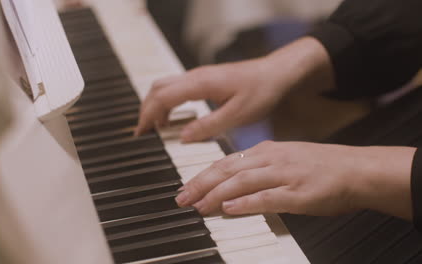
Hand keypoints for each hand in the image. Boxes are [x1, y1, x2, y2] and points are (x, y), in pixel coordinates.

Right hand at [135, 37, 333, 141]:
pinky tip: (172, 118)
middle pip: (158, 88)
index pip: (163, 97)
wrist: (277, 73)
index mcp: (200, 84)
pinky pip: (176, 88)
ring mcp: (199, 76)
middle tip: (143, 133)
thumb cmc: (261, 92)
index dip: (149, 115)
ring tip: (154, 128)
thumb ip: (209, 126)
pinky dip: (167, 102)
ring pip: (165, 86)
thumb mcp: (237, 115)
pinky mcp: (204, 80)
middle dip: (146, 110)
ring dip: (155, 105)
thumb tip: (183, 137)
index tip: (141, 133)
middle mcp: (195, 76)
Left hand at [176, 141, 414, 219]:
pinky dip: (247, 203)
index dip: (203, 176)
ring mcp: (285, 174)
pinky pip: (268, 197)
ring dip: (217, 194)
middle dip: (201, 184)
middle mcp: (272, 159)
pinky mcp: (299, 192)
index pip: (226, 163)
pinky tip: (230, 209)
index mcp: (267, 151)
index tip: (186, 187)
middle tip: (182, 198)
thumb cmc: (321, 167)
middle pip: (228, 170)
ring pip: (243, 182)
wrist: (356, 169)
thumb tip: (232, 185)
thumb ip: (258, 170)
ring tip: (199, 205)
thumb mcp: (284, 160)